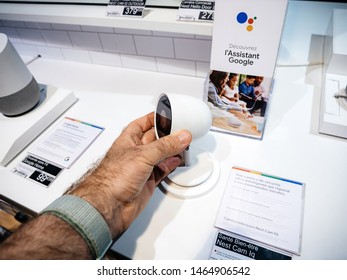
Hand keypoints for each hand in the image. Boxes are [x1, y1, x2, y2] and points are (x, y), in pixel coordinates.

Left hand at [70, 112, 191, 237]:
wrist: (109, 205)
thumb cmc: (112, 179)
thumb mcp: (143, 155)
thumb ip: (164, 146)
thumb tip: (181, 137)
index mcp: (128, 140)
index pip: (142, 123)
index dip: (154, 118)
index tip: (168, 115)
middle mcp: (135, 152)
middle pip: (154, 139)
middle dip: (168, 135)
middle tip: (182, 131)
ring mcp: (141, 167)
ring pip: (160, 155)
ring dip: (172, 150)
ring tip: (184, 144)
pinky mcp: (147, 181)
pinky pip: (162, 170)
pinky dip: (171, 165)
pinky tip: (177, 160)